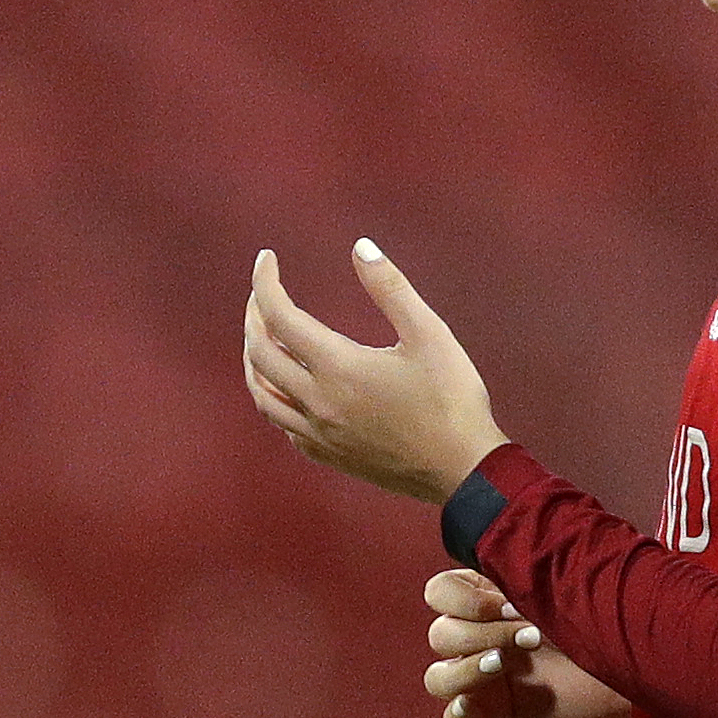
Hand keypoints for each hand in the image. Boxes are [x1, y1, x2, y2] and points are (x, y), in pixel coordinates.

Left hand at [244, 241, 507, 504]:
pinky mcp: (328, 455)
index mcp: (338, 368)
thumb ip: (391, 288)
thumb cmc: (452, 400)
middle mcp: (318, 402)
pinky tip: (287, 387)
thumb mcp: (430, 334)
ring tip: (261, 337)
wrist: (463, 469)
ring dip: (254, 360)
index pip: (280, 317)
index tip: (266, 259)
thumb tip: (361, 247)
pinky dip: (274, 397)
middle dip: (254, 316)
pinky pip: (283, 424)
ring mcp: (319, 434)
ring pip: (262, 394)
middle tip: (262, 294)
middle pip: (260, 354)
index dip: (266, 283)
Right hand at [421, 569, 629, 717]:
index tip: (512, 603)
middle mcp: (481, 635)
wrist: (638, 659)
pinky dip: (459, 713)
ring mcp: (487, 677)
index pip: (438, 593)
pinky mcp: (498, 712)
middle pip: (439, 634)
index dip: (463, 600)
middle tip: (532, 635)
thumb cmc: (601, 612)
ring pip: (437, 678)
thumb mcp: (562, 578)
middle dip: (481, 632)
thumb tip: (485, 557)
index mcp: (488, 598)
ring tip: (505, 665)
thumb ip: (520, 568)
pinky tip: (476, 705)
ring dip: (465, 670)